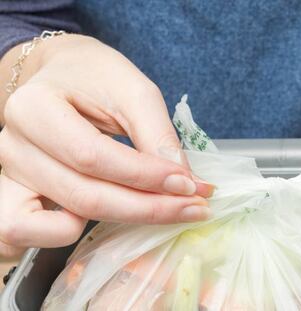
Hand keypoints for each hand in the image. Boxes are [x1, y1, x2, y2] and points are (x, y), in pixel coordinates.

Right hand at [0, 34, 212, 256]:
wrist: (61, 76)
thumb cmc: (94, 76)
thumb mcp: (132, 90)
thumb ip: (157, 134)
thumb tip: (184, 183)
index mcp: (34, 108)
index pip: (93, 156)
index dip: (146, 177)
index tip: (190, 184)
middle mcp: (14, 147)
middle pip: (84, 196)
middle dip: (149, 208)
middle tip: (194, 206)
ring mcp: (10, 176)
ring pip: (64, 222)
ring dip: (122, 222)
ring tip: (162, 209)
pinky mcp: (14, 195)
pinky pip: (25, 233)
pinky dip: (60, 237)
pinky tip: (100, 219)